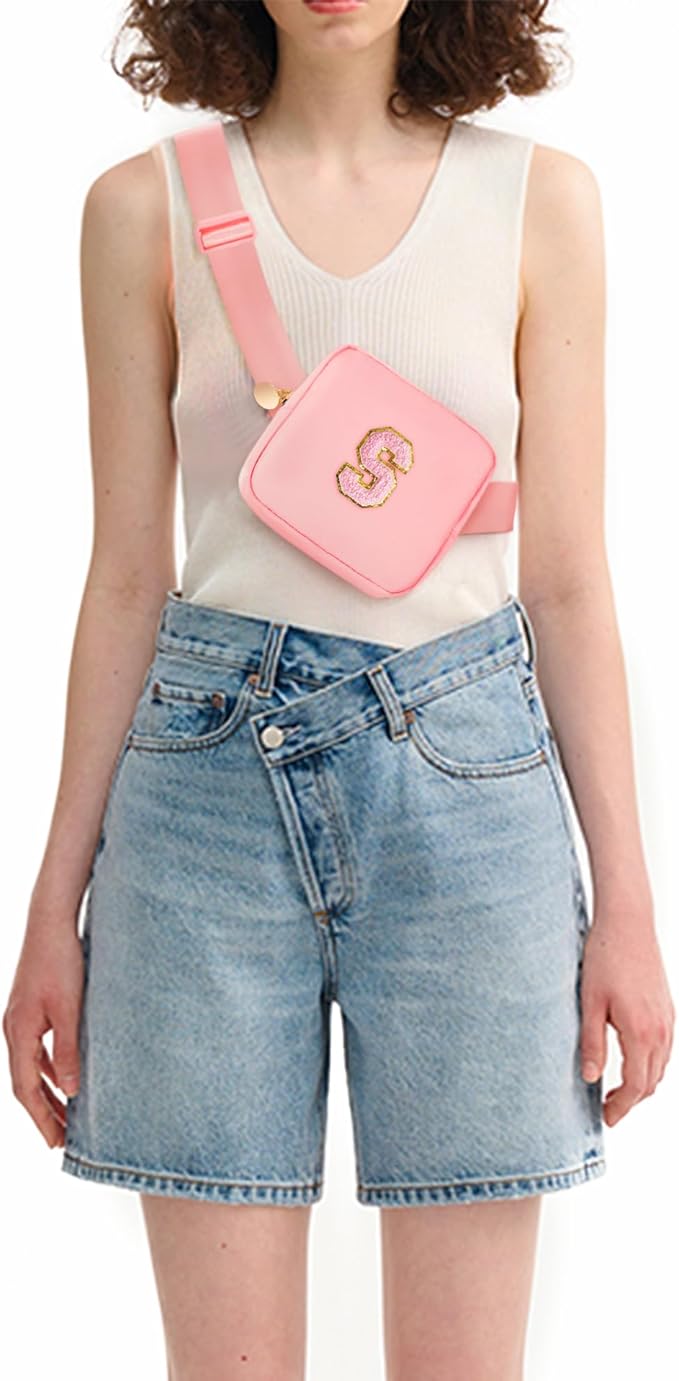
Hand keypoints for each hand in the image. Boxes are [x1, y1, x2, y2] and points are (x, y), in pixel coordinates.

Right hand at [3, 910, 84, 1148]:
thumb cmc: (61, 961)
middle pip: (24, 1082)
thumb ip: (69, 1050)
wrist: (50, 922)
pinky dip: (48, 1069)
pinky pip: (36, 1050)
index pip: (25, 1088)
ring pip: (30, 1067)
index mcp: (19, 1032)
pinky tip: (65, 1077)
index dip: (41, 1117)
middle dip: (43, 1112)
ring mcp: (20, 1019)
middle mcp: (14, 1029)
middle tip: (61, 1139)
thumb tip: (72, 1091)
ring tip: (67, 1115)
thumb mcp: (70, 1009)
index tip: (55, 1142)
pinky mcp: (31, 1009)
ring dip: (47, 1092)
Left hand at [579, 910, 674, 1126]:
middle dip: (631, 1100)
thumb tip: (590, 1078)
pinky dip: (651, 1064)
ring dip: (642, 1083)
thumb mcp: (590, 1003)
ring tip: (617, 1089)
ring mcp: (668, 1018)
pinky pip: (665, 1048)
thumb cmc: (605, 957)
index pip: (636, 1085)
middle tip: (608, 1108)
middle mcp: (661, 1029)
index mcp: (641, 1032)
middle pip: (652, 1081)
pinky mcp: (667, 1008)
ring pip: (661, 1066)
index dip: (621, 1106)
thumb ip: (591, 1043)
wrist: (628, 922)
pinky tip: (632, 1060)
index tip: (606, 1117)